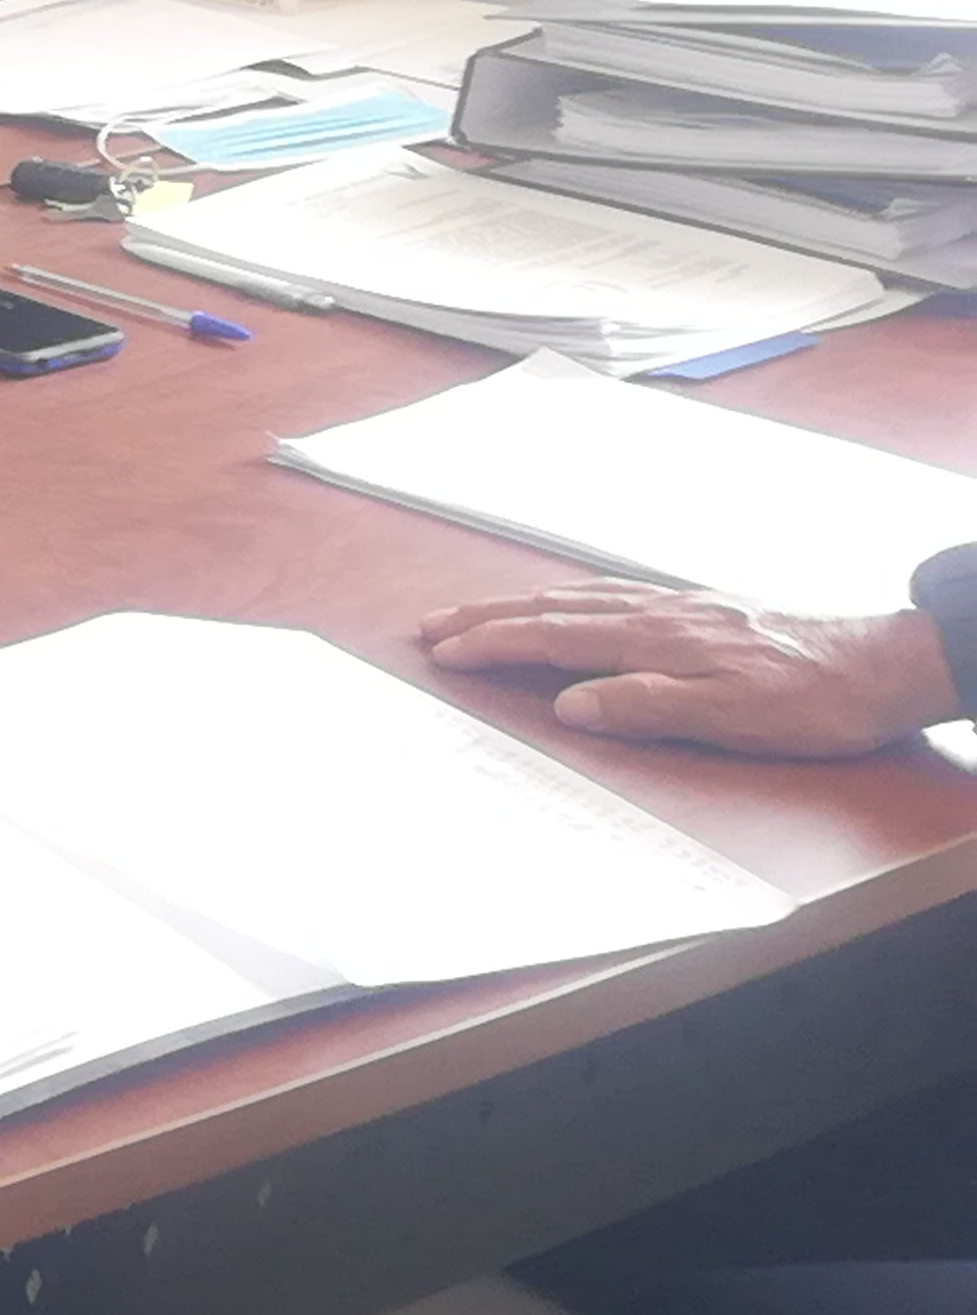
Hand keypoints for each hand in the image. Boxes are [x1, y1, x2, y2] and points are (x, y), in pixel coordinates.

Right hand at [416, 584, 962, 757]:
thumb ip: (644, 706)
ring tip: (478, 612)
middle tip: (432, 626)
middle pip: (555, 609)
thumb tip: (569, 703)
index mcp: (657, 640)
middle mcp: (660, 614)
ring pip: (581, 599)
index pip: (554, 638)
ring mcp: (680, 608)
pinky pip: (613, 597)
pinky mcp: (702, 611)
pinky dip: (569, 599)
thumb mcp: (728, 717)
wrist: (883, 665)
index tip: (443, 651)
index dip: (494, 644)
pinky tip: (569, 604)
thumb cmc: (811, 701)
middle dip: (488, 617)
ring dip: (520, 605)